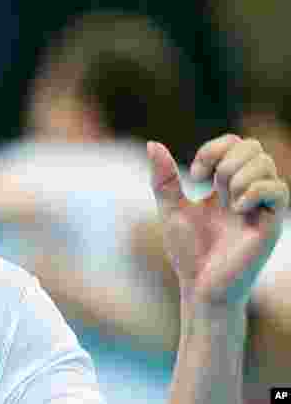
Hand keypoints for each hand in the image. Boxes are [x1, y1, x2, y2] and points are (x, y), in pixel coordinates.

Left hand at [147, 136, 287, 311]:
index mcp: (226, 187)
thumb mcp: (171, 209)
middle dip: (225, 158)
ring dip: (237, 173)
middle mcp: (247, 192)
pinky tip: (235, 208)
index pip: (234, 144)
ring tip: (224, 200)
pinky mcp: (271, 224)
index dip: (213, 149)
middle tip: (209, 185)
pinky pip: (278, 190)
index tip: (195, 176)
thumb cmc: (189, 253)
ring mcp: (261, 207)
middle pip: (253, 147)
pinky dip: (253, 190)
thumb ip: (164, 178)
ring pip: (266, 163)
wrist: (200, 287)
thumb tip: (152, 143)